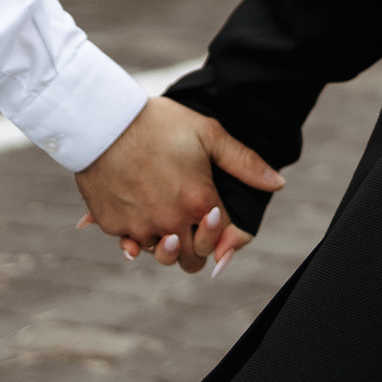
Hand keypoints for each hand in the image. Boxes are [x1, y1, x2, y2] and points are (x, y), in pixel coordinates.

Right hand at [72, 97, 280, 272]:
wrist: (104, 120)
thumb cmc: (159, 123)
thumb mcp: (208, 134)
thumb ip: (245, 163)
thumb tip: (278, 184)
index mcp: (197, 202)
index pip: (222, 240)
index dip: (223, 232)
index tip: (215, 216)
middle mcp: (169, 222)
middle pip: (191, 260)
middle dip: (197, 247)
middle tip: (192, 223)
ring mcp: (138, 227)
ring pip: (161, 255)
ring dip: (167, 242)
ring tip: (166, 215)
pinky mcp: (112, 225)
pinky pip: (130, 244)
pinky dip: (136, 235)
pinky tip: (140, 211)